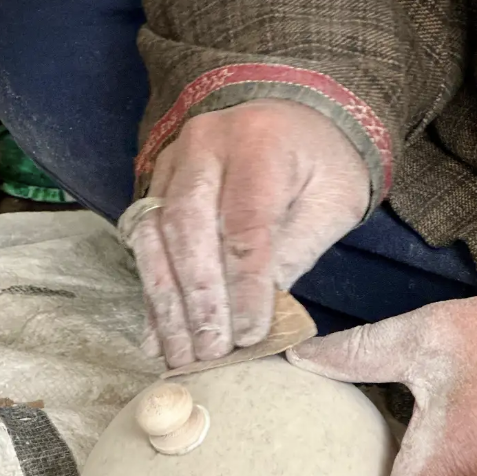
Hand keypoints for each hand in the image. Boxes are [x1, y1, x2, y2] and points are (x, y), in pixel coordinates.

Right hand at [131, 99, 369, 366]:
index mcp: (259, 141)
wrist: (296, 119)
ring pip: (154, 238)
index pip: (244, 221)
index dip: (244, 283)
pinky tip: (156, 338)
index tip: (249, 334)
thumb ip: (295, 251)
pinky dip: (153, 295)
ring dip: (166, 304)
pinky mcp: (155, 187)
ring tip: (180, 356)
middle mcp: (204, 145)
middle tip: (211, 351)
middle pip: (187, 227)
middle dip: (198, 298)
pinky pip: (144, 244)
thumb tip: (258, 318)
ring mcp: (172, 164)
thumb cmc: (322, 166)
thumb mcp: (331, 203)